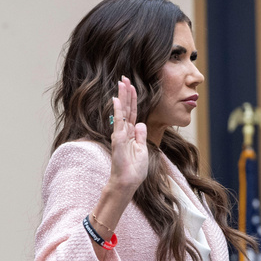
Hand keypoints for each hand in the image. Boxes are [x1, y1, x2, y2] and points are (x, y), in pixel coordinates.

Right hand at [108, 76, 148, 193]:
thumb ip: (141, 136)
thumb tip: (141, 123)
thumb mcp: (143, 150)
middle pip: (126, 108)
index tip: (131, 86)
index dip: (132, 99)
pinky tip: (117, 99)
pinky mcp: (118, 140)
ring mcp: (120, 135)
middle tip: (124, 78)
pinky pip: (118, 122)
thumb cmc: (134, 170)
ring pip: (122, 112)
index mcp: (132, 134)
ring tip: (122, 82)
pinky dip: (117, 110)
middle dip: (126, 93)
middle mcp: (125, 132)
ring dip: (122, 97)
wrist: (128, 183)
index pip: (132, 112)